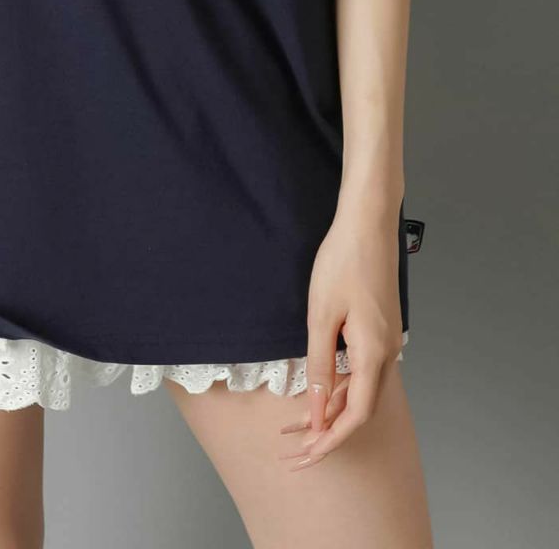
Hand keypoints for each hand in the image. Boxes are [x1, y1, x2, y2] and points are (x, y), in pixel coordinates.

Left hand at [281, 206, 402, 469]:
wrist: (367, 223)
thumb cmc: (342, 262)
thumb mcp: (321, 315)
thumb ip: (319, 363)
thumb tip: (315, 406)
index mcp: (374, 354)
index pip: (354, 416)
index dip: (329, 440)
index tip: (304, 457)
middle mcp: (387, 354)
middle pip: (360, 409)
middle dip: (327, 432)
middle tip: (293, 449)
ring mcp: (387, 342)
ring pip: (361, 390)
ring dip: (331, 409)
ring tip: (296, 424)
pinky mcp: (381, 330)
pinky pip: (362, 370)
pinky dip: (340, 386)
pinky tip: (320, 389)